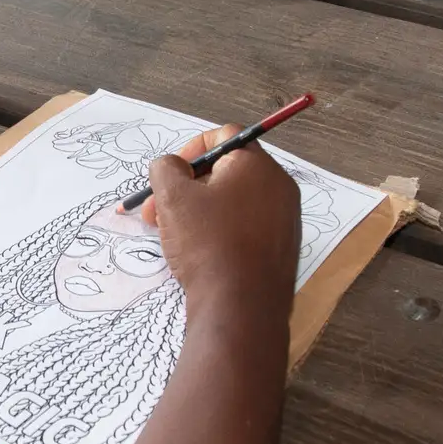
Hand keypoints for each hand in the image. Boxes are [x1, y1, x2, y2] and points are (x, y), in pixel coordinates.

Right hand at [139, 128, 298, 320]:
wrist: (241, 307)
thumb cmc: (207, 243)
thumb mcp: (173, 197)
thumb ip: (165, 168)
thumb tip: (172, 165)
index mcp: (258, 165)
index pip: (224, 136)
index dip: (190, 149)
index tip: (170, 175)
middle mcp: (279, 188)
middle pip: (227, 172)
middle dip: (187, 187)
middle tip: (157, 210)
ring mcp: (285, 221)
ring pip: (234, 203)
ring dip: (199, 211)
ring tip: (171, 236)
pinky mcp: (281, 251)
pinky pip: (246, 228)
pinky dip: (220, 232)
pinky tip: (198, 256)